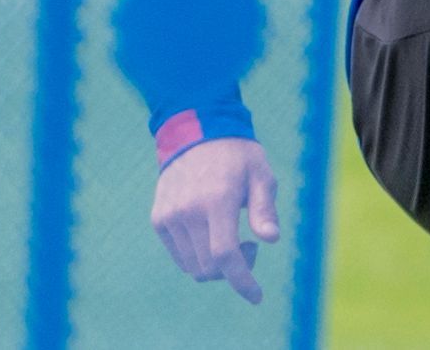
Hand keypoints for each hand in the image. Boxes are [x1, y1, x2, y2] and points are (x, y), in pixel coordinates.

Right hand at [151, 137, 280, 303]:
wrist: (195, 132)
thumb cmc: (237, 155)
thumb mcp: (261, 174)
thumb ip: (264, 209)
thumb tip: (271, 239)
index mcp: (217, 200)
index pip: (225, 255)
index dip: (242, 281)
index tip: (257, 297)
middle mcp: (188, 211)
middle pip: (209, 267)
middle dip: (234, 270)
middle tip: (250, 246)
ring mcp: (169, 216)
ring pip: (193, 266)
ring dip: (215, 265)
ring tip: (231, 237)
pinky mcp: (159, 219)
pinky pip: (179, 255)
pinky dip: (197, 256)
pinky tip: (210, 234)